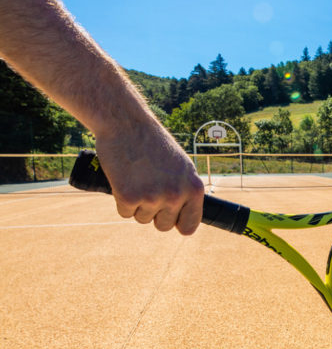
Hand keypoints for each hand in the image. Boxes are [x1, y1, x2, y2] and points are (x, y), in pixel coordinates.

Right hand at [97, 120, 204, 234]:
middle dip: (154, 213)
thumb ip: (185, 190)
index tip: (171, 219)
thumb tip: (184, 217)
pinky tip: (123, 179)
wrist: (126, 123)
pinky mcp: (129, 197)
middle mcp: (176, 195)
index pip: (190, 225)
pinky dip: (121, 200)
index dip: (178, 223)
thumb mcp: (181, 166)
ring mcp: (152, 198)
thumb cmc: (153, 143)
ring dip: (137, 205)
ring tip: (136, 178)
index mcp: (194, 188)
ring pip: (142, 219)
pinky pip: (125, 213)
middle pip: (163, 226)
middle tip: (147, 189)